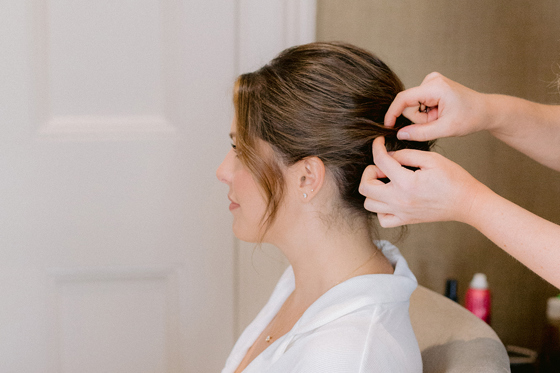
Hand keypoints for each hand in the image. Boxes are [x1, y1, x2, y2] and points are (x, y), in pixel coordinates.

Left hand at [359, 137, 487, 226]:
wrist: (467, 202)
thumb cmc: (454, 179)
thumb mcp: (432, 159)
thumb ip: (406, 155)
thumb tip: (389, 155)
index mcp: (406, 182)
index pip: (380, 161)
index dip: (377, 147)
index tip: (379, 142)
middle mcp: (399, 200)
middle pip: (365, 187)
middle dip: (370, 172)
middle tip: (383, 166)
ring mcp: (401, 213)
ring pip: (369, 204)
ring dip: (372, 190)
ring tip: (387, 182)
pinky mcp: (406, 220)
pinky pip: (381, 218)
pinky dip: (380, 208)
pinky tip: (389, 198)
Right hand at [385, 72, 488, 141]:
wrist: (486, 110)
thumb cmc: (471, 118)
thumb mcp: (445, 129)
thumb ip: (420, 133)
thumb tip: (400, 133)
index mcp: (435, 87)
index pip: (404, 99)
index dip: (392, 113)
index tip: (387, 126)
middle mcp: (431, 80)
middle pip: (410, 104)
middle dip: (420, 119)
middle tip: (438, 123)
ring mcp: (432, 81)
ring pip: (414, 105)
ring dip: (425, 117)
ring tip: (442, 118)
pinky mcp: (433, 85)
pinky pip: (420, 103)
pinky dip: (428, 113)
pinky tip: (442, 113)